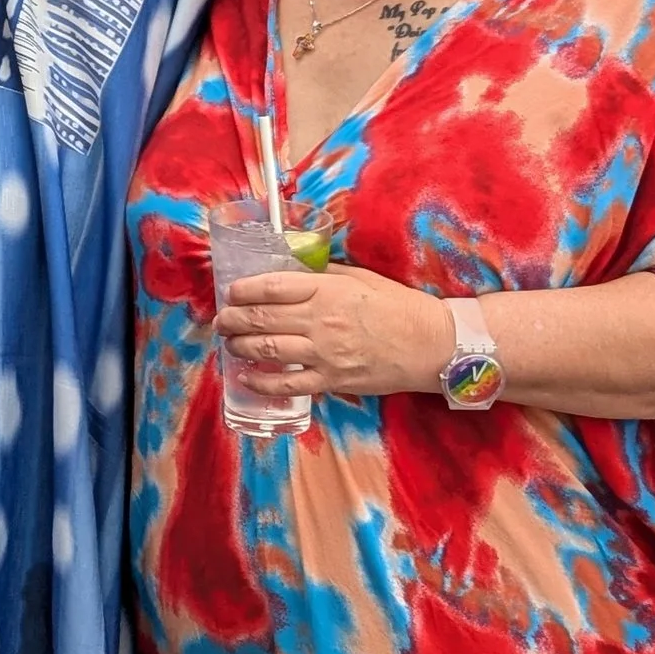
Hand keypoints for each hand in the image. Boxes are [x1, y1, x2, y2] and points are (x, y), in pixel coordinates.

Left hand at [215, 265, 453, 400]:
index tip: (231, 292)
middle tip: (222, 320)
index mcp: (327, 290)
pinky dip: (262, 382)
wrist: (432, 345)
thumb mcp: (360, 278)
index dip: (243, 290)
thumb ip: (324, 275)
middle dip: (233, 319)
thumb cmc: (398, 306)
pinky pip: (288, 384)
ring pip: (268, 350)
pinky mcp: (332, 381)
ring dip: (240, 347)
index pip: (271, 287)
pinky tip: (247, 377)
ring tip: (229, 343)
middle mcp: (320, 321)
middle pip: (262, 318)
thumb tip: (292, 269)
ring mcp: (325, 353)